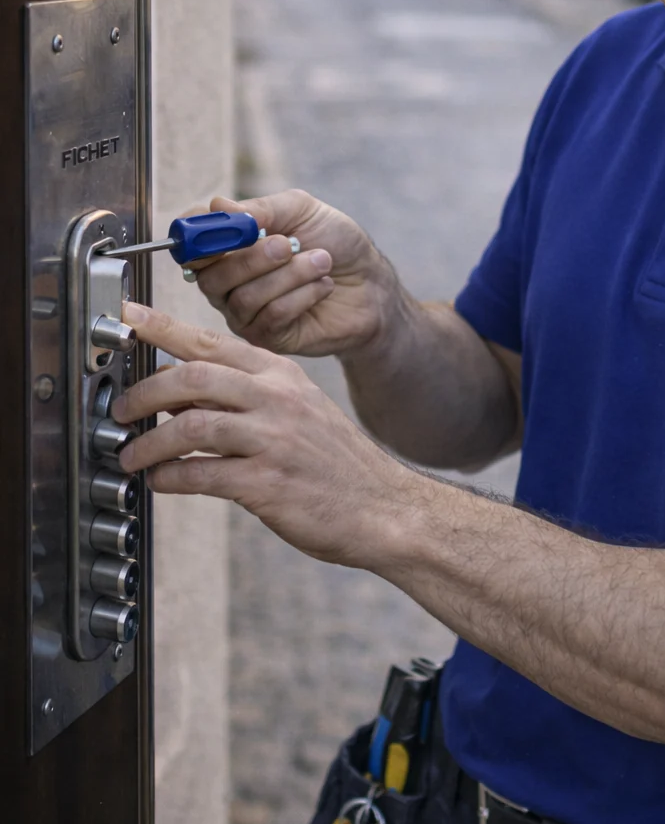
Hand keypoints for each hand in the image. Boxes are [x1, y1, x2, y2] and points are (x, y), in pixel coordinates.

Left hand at [114, 302, 421, 565]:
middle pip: (193, 377)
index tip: (129, 316)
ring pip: (189, 427)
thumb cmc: (338, 464)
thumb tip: (184, 396)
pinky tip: (162, 483)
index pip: (212, 342)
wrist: (386, 507)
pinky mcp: (268, 483)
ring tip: (130, 456)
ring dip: (148, 444)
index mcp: (282, 375)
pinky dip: (170, 479)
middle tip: (120, 409)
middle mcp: (278, 399)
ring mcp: (274, 440)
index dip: (162, 326)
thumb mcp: (300, 410)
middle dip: (144, 393)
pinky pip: (200, 475)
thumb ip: (247, 397)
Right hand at [190, 190, 395, 357]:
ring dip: (289, 275)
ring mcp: (245, 314)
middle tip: (288, 244)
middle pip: (211, 277)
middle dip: (251, 258)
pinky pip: (271, 318)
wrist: (371, 283)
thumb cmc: (335, 242)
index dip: (196, 238)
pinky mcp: (268, 338)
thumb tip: (220, 206)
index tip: (220, 228)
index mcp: (228, 248)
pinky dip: (302, 296)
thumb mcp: (301, 210)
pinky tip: (324, 286)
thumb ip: (262, 208)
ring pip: (244, 298)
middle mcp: (228, 283)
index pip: (190, 246)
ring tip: (322, 260)